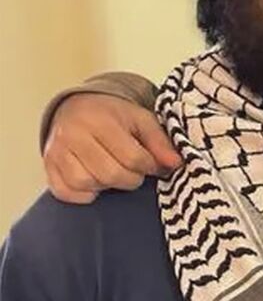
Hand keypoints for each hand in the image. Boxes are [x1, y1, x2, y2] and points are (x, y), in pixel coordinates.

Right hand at [42, 93, 180, 203]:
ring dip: (107, 186)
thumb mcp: (141, 119)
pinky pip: (64, 192)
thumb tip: (176, 163)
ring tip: (115, 173)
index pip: (132, 157)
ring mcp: (57, 151)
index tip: (153, 165)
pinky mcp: (47, 166)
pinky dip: (83, 194)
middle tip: (136, 171)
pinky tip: (96, 183)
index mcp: (100, 121)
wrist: (76, 106)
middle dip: (131, 178)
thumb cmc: (113, 115)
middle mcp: (74, 135)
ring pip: (86, 183)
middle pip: (110, 174)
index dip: (149, 166)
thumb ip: (160, 141)